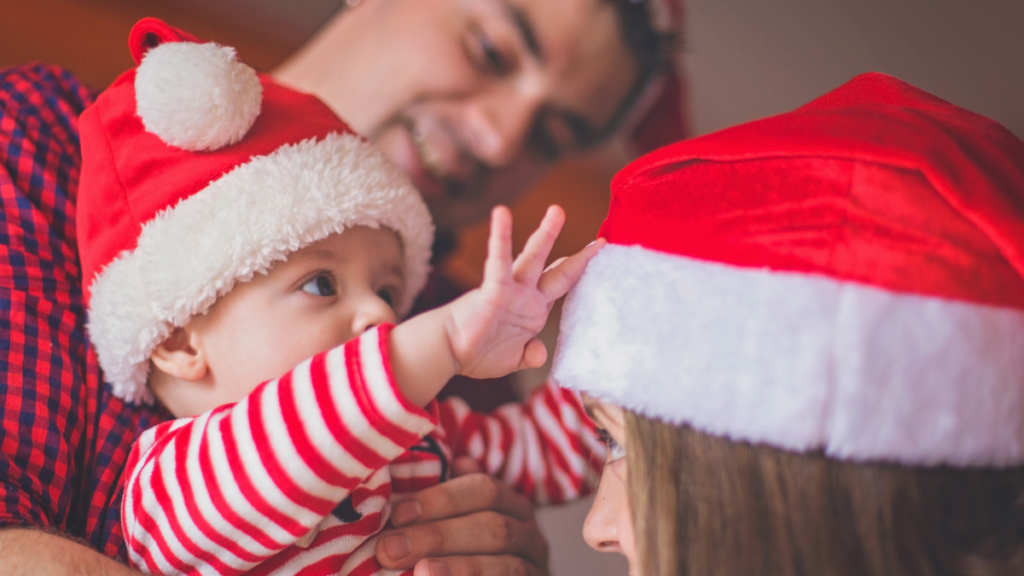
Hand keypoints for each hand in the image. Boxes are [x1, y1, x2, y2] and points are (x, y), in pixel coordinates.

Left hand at [375, 457, 549, 575]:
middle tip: (391, 549)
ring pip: (505, 566)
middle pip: (492, 527)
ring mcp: (534, 568)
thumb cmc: (458, 555)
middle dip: (438, 537)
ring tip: (421, 572)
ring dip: (460, 567)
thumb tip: (413, 476)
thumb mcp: (453, 525)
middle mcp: (529, 534)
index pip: (484, 490)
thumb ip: (440, 505)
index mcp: (512, 505)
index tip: (398, 515)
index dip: (441, 499)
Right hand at [389, 205, 602, 405]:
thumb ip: (529, 354)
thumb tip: (540, 354)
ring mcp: (511, 291)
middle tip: (601, 240)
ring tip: (557, 211)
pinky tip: (501, 213)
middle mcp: (525, 297)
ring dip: (546, 235)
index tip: (593, 256)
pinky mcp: (493, 289)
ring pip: (533, 258)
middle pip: (557, 271)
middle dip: (579, 258)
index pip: (559, 287)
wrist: (448, 352)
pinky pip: (498, 261)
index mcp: (533, 311)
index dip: (576, 273)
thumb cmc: (477, 352)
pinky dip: (500, 237)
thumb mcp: (513, 359)